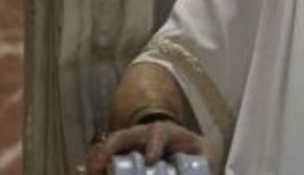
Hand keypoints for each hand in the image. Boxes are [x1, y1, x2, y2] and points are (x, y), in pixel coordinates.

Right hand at [84, 121, 206, 174]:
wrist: (177, 144)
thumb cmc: (189, 149)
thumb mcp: (201, 152)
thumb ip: (204, 162)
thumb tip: (211, 171)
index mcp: (166, 132)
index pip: (159, 132)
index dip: (154, 143)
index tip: (151, 159)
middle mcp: (143, 134)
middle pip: (124, 135)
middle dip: (112, 148)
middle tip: (103, 164)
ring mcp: (128, 142)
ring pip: (108, 145)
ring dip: (97, 158)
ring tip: (93, 171)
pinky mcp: (118, 154)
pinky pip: (102, 155)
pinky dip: (95, 164)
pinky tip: (93, 172)